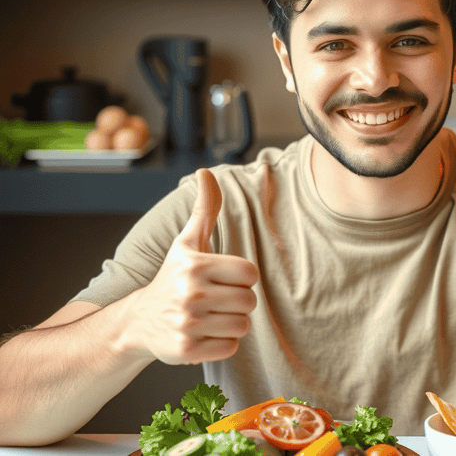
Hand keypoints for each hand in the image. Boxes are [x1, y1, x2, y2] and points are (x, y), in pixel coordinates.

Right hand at [127, 168, 258, 364]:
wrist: (139, 321)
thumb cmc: (173, 276)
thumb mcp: (188, 242)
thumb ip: (204, 208)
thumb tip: (206, 172)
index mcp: (195, 265)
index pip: (250, 273)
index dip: (242, 277)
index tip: (224, 279)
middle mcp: (189, 293)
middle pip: (249, 301)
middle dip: (238, 302)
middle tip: (217, 300)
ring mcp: (187, 323)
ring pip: (243, 326)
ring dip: (232, 323)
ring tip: (211, 317)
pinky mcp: (186, 350)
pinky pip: (230, 348)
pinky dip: (222, 343)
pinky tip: (205, 334)